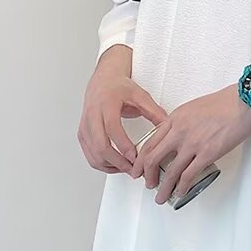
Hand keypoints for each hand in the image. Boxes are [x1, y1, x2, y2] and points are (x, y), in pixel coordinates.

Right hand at [78, 45, 167, 173]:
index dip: (123, 146)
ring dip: (110, 166)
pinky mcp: (82, 134)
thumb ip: (154, 111)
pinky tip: (116, 166)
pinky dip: (102, 164)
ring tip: (128, 169)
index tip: (135, 157)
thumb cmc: (119, 87)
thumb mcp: (140, 95)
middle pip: (100, 146)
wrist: (103, 80)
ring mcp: (85, 126)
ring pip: (93, 154)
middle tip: (133, 169)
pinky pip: (89, 155)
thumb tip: (167, 127)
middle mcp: (93, 115)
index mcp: (106, 104)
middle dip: (118, 162)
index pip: (112, 128)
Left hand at [130, 84, 250, 203]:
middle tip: (148, 184)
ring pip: (170, 172)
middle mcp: (179, 132)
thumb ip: (179, 123)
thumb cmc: (223, 103)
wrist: (243, 102)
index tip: (140, 168)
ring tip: (161, 196)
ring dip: (164, 188)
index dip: (141, 160)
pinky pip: (189, 176)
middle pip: (153, 159)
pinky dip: (182, 188)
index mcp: (174, 119)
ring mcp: (192, 144)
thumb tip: (174, 138)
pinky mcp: (207, 154)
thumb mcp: (192, 108)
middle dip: (147, 176)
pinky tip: (180, 192)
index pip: (149, 143)